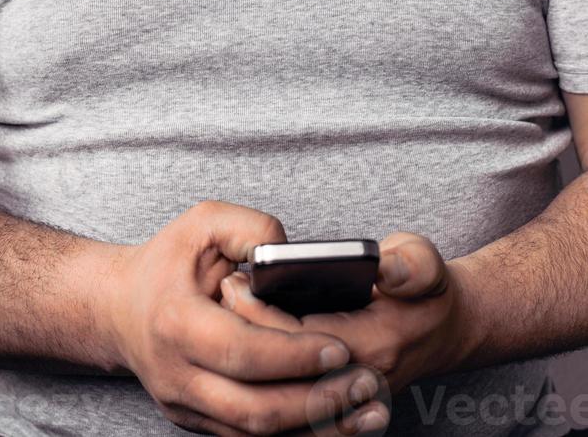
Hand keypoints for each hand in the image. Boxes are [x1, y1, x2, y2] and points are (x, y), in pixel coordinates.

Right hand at [101, 200, 384, 435]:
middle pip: (254, 409)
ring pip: (255, 435)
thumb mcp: (204, 223)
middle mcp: (177, 375)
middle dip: (317, 402)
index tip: (340, 348)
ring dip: (315, 428)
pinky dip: (295, 434)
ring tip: (367, 411)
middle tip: (366, 384)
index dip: (294, 355)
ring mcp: (185, 405)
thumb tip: (294, 255)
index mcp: (177, 322)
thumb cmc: (166, 261)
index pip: (242, 352)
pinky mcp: (197, 420)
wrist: (119, 308)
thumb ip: (252, 230)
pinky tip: (337, 422)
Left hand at [219, 232, 477, 411]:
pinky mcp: (335, 403)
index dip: (261, 311)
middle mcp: (355, 379)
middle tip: (222, 290)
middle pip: (280, 367)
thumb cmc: (428, 290)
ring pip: (279, 390)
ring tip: (225, 313)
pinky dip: (260, 378)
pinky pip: (287, 405)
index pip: (300, 336)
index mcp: (375, 344)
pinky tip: (240, 349)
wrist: (443, 330)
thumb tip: (384, 269)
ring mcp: (345, 398)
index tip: (236, 280)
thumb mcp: (424, 263)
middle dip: (244, 330)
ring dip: (247, 356)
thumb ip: (409, 264)